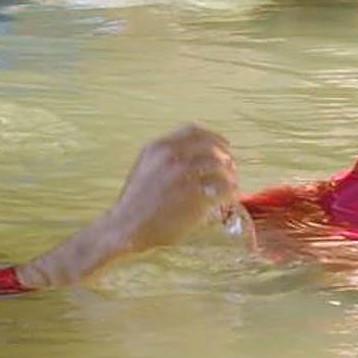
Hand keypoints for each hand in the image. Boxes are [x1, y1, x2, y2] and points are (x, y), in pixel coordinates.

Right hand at [104, 124, 237, 251]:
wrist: (125, 226)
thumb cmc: (135, 202)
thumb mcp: (144, 167)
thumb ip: (164, 156)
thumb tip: (191, 154)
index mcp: (158, 147)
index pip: (193, 131)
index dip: (213, 137)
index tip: (223, 145)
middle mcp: (171, 156)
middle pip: (211, 147)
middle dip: (225, 156)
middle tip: (232, 167)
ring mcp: (183, 176)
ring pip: (220, 166)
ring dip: (230, 175)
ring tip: (232, 185)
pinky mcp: (193, 196)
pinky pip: (223, 188)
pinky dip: (230, 191)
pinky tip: (229, 198)